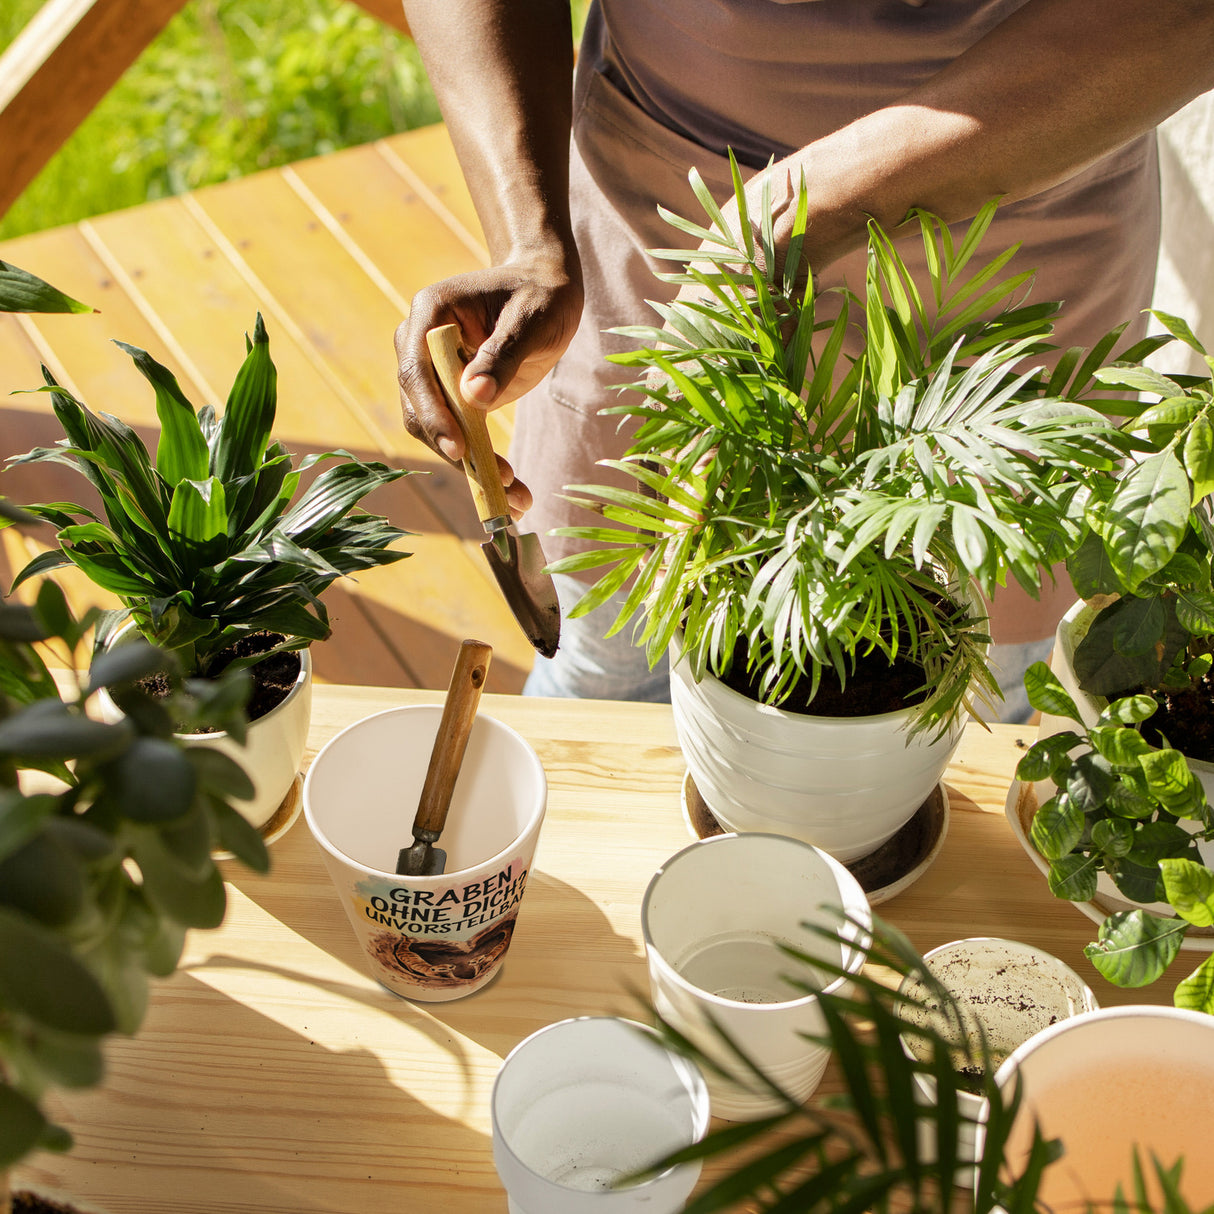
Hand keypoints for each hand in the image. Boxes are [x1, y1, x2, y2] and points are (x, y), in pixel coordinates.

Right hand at [395, 258, 582, 518]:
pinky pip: (460, 438)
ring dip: (473, 469)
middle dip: (459, 453)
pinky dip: (483, 465)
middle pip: (422, 410)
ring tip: (515, 500)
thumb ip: (503, 354)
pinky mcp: (452, 399)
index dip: (434, 414)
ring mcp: (433, 375)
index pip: (418, 372)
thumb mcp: (532, 319)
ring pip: (438, 433)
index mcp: (431, 314)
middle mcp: (419, 345)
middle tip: (501, 486)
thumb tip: (474, 397)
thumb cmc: (540, 294)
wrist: (544, 287)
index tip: (460, 449)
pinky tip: (512, 492)